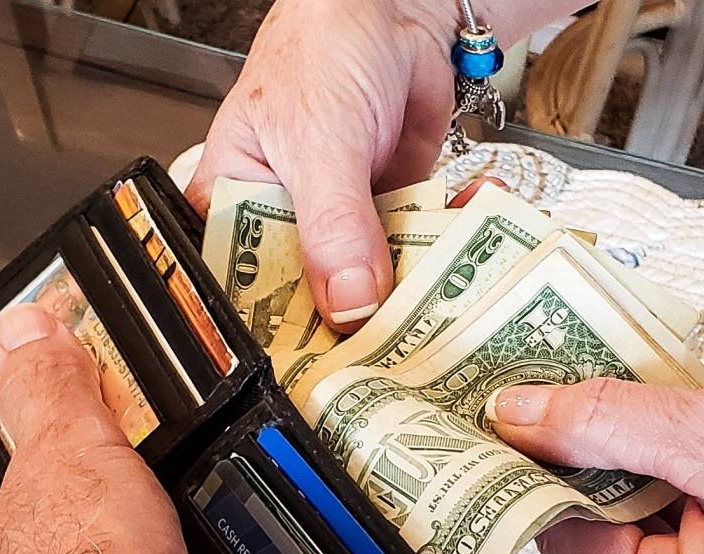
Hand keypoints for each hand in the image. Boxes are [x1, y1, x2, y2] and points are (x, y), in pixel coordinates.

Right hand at [184, 0, 455, 328]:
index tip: (322, 368)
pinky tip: (469, 259)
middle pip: (311, 301)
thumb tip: (348, 304)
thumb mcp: (319, 142)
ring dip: (410, 297)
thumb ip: (333, 225)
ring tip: (440, 318)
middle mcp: (285, 223)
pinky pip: (416, 254)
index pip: (242, 291)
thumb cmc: (322, 49)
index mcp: (234, 205)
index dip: (279, 334)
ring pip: (370, 285)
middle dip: (354, 327)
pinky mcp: (392, 214)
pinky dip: (446, 255)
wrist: (393, 9)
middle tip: (392, 358)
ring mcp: (342, 223)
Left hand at [488, 378, 703, 553]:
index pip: (564, 539)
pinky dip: (697, 500)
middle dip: (611, 465)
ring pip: (648, 546)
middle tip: (628, 391)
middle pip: (604, 546)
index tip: (519, 399)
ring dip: (658, 477)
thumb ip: (608, 424)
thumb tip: (518, 416)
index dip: (544, 460)